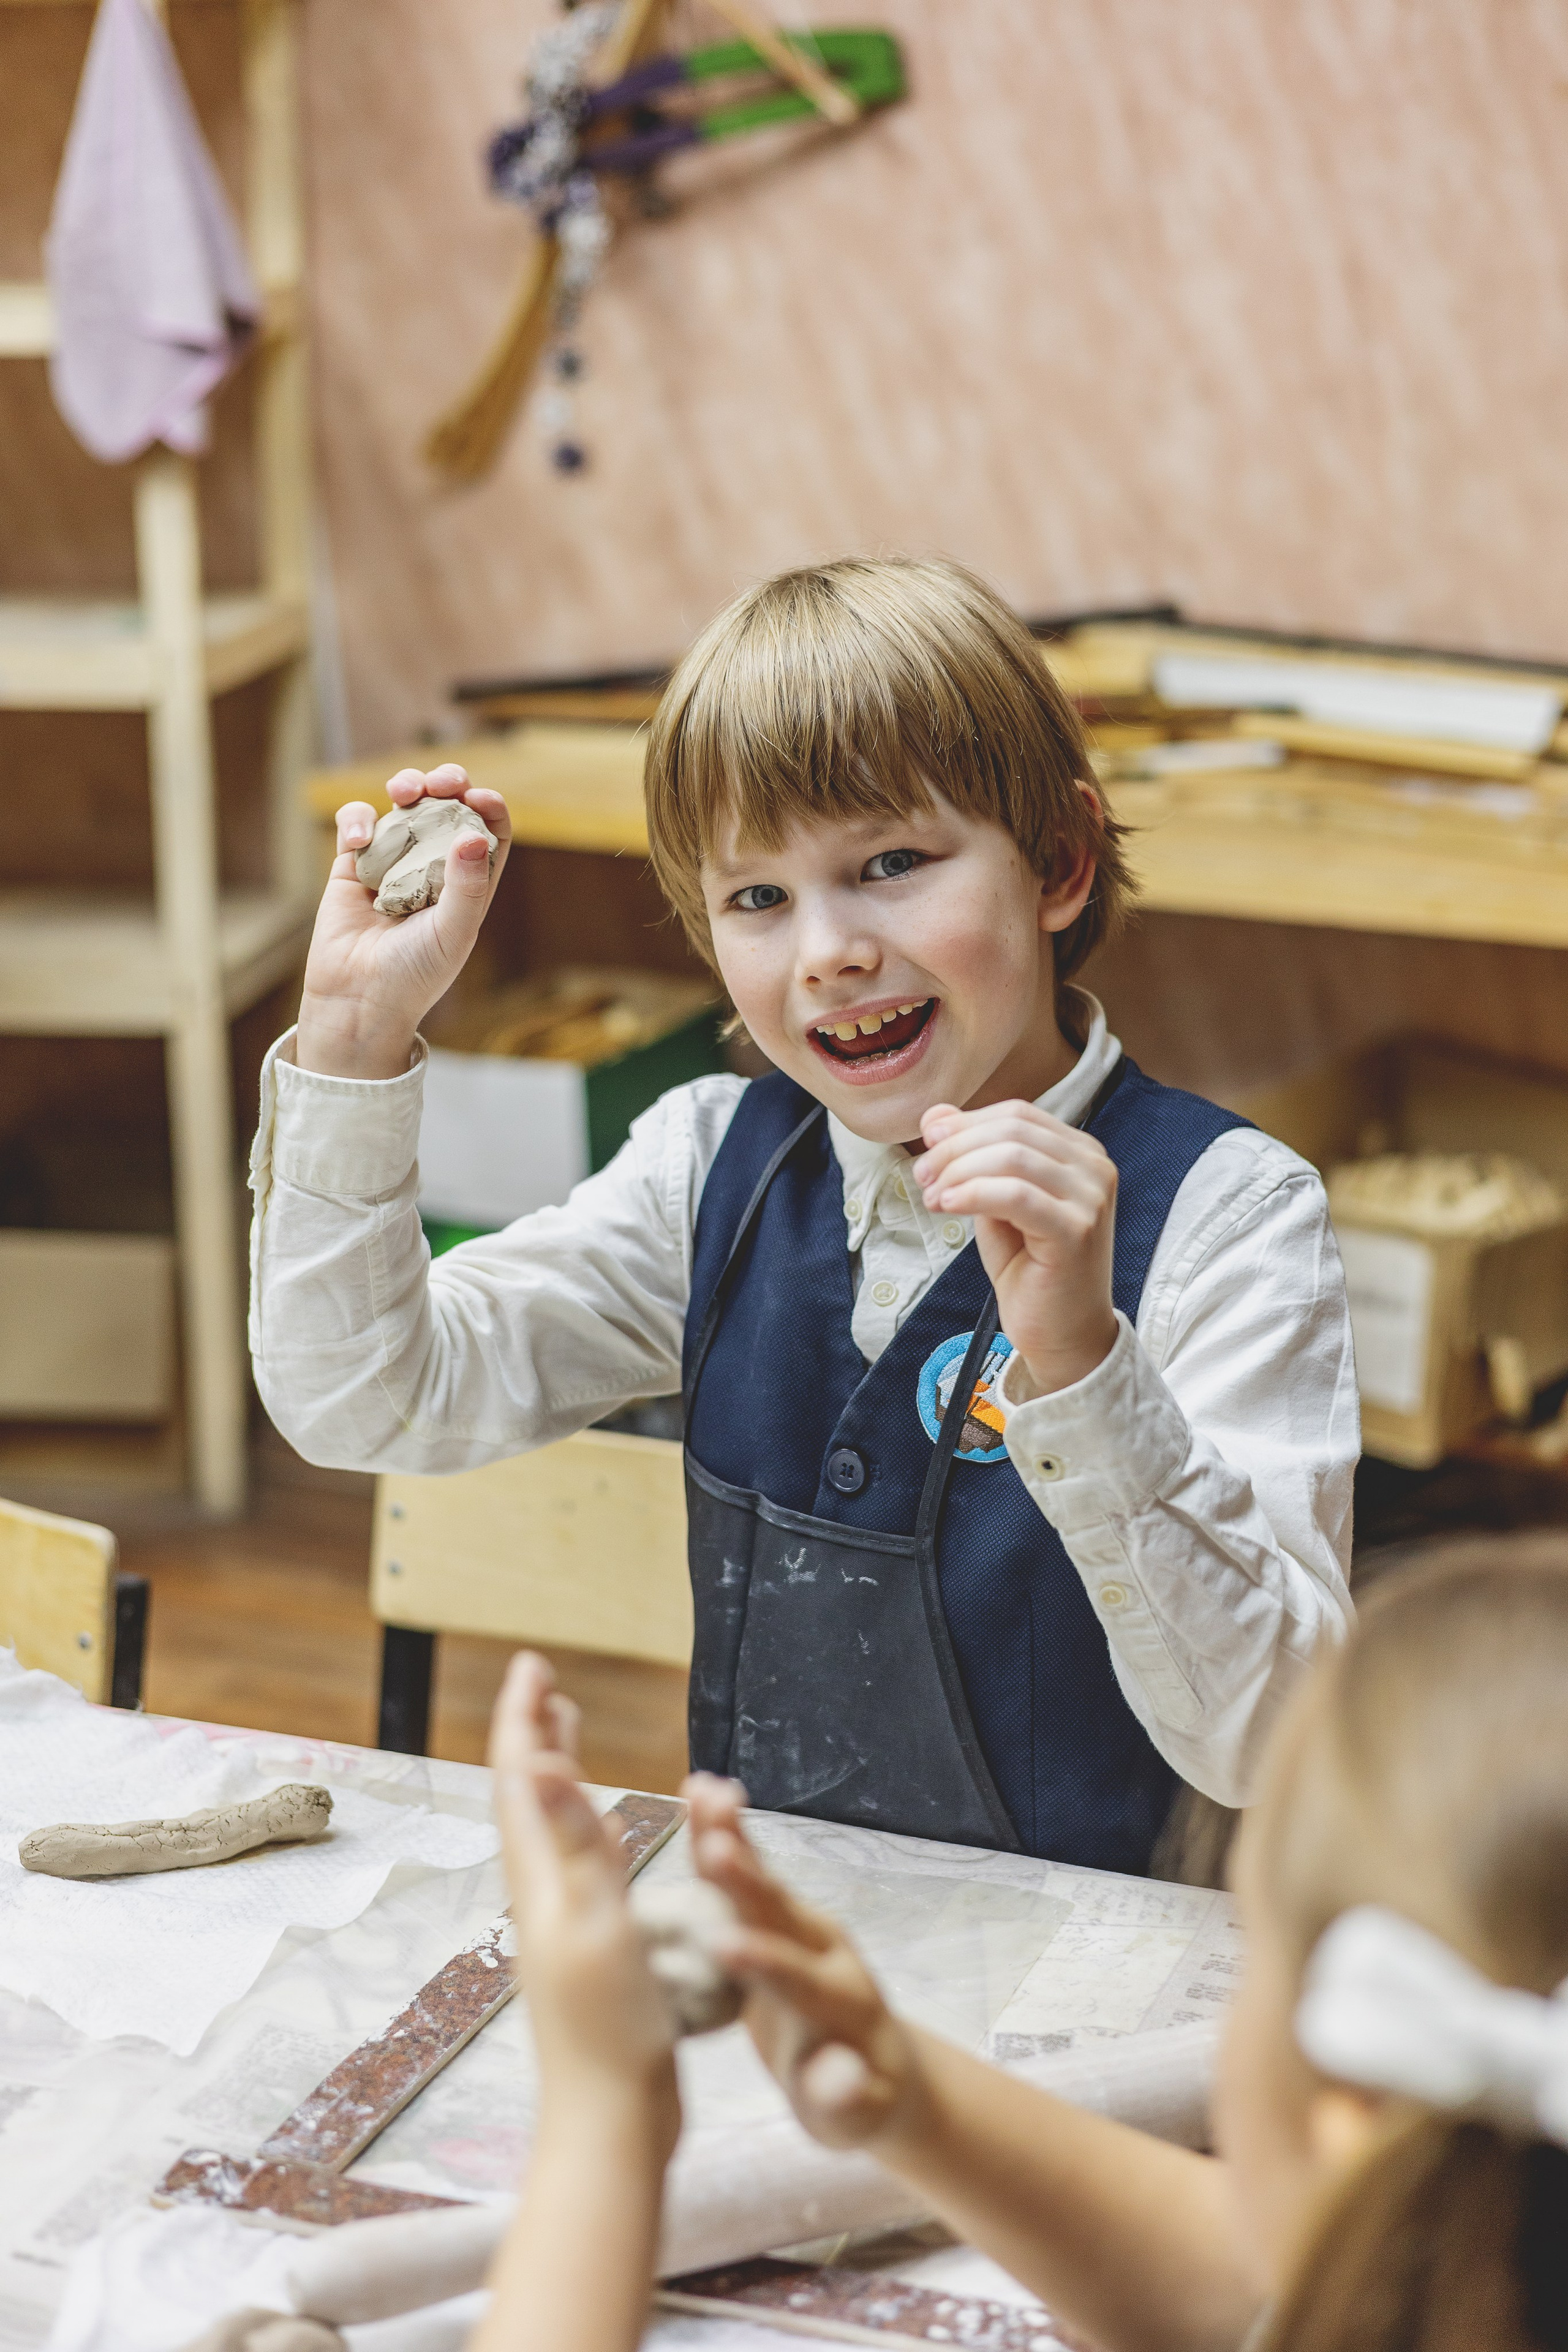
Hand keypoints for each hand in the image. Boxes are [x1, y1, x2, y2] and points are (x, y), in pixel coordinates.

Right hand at [296, 765, 511, 1079]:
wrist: (357, 1000)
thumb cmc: (414, 976)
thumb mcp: (452, 933)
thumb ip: (468, 886)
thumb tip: (475, 835)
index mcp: (468, 883)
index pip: (488, 833)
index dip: (489, 808)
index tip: (480, 797)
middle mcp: (433, 868)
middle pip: (447, 809)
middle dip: (447, 784)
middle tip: (442, 782)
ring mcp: (393, 863)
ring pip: (404, 806)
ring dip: (407, 787)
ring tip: (404, 792)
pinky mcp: (353, 866)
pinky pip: (359, 825)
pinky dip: (359, 820)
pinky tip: (359, 842)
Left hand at [490, 1655, 678, 2129]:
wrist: (613, 2120)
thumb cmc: (609, 2032)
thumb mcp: (595, 1923)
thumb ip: (572, 1841)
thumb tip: (533, 1765)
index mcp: (539, 1881)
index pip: (519, 1778)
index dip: (524, 1717)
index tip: (531, 1663)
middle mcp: (540, 1893)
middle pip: (525, 1794)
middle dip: (532, 1731)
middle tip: (542, 1680)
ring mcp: (559, 1920)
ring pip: (545, 1825)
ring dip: (551, 1770)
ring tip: (562, 1731)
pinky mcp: (585, 1944)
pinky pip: (573, 1859)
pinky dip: (580, 1821)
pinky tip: (600, 1829)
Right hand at [685, 1775, 922, 2154]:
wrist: (876, 2066)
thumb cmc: (859, 2102)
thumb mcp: (856, 2118)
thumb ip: (844, 2097)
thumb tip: (839, 2083)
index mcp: (841, 2003)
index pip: (799, 1981)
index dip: (765, 1963)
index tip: (727, 1945)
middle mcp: (824, 1950)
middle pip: (780, 1912)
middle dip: (744, 1881)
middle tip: (712, 1846)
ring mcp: (802, 1927)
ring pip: (763, 1878)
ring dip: (732, 1836)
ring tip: (701, 1792)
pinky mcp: (779, 1916)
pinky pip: (750, 1871)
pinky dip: (725, 1833)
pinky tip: (699, 1791)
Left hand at [911, 1100, 1116, 1396]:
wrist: (1063, 1335)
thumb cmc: (1030, 1269)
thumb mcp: (994, 1203)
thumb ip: (973, 1159)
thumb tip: (934, 1115)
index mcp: (1080, 1153)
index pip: (1017, 1114)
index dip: (966, 1122)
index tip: (927, 1143)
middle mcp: (1095, 1168)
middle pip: (1012, 1130)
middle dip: (955, 1147)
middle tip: (922, 1175)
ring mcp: (1091, 1198)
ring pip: (1012, 1156)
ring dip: (958, 1171)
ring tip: (932, 1196)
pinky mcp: (1076, 1230)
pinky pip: (1015, 1194)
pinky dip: (972, 1193)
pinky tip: (947, 1206)